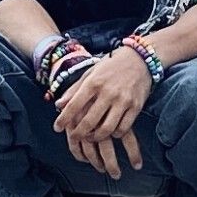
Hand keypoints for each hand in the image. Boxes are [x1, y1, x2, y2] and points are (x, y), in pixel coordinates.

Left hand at [53, 46, 150, 176]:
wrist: (140, 58)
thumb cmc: (111, 66)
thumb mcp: (90, 73)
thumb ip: (74, 89)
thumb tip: (58, 104)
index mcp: (93, 82)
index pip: (73, 105)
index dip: (63, 119)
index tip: (56, 128)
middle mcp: (108, 92)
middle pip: (89, 122)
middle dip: (78, 134)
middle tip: (74, 137)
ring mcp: (123, 100)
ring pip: (107, 129)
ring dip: (96, 137)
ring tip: (91, 137)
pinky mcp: (136, 106)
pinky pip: (123, 128)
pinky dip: (115, 134)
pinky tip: (110, 132)